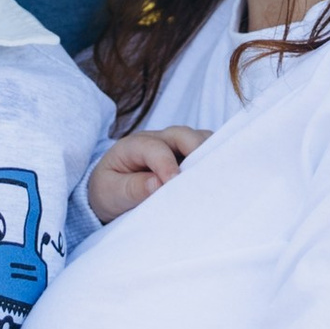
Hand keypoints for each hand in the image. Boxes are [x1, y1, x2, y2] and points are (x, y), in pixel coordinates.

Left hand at [84, 126, 208, 222]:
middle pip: (183, 135)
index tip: (174, 183)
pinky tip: (219, 177)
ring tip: (216, 177)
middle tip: (204, 178)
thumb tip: (158, 184)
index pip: (155, 148)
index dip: (167, 165)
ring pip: (200, 139)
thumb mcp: (111, 193)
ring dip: (209, 155)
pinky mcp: (188, 154)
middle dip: (196, 152)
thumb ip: (133, 188)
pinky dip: (214, 160)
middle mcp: (158, 139)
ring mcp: (175, 145)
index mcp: (133, 145)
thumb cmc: (110, 191)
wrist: (111, 191)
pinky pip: (206, 150)